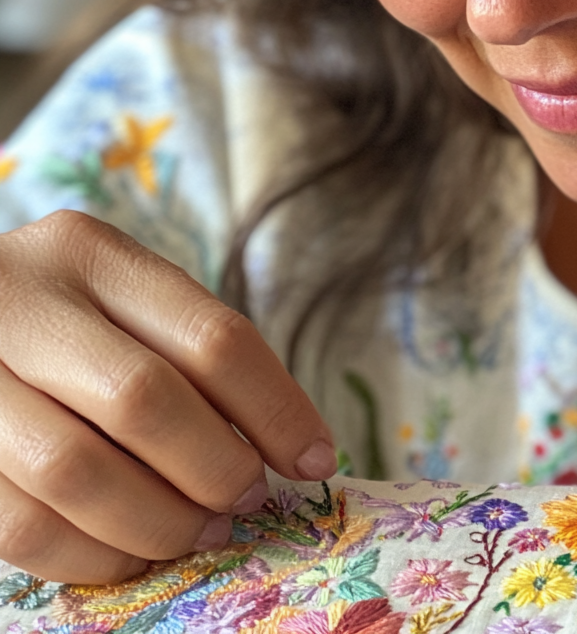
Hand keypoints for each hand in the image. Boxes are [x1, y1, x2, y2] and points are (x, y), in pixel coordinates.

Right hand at [0, 211, 336, 584]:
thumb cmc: (65, 319)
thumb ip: (190, 355)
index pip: (210, 336)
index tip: (315, 459)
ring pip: (76, 471)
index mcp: (90, 255)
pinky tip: (133, 549)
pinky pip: (21, 526)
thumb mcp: (126, 304)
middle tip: (248, 497)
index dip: (277, 409)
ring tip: (200, 530)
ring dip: (158, 520)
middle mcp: (22, 302)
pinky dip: (93, 553)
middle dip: (214, 467)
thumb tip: (288, 446)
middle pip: (144, 400)